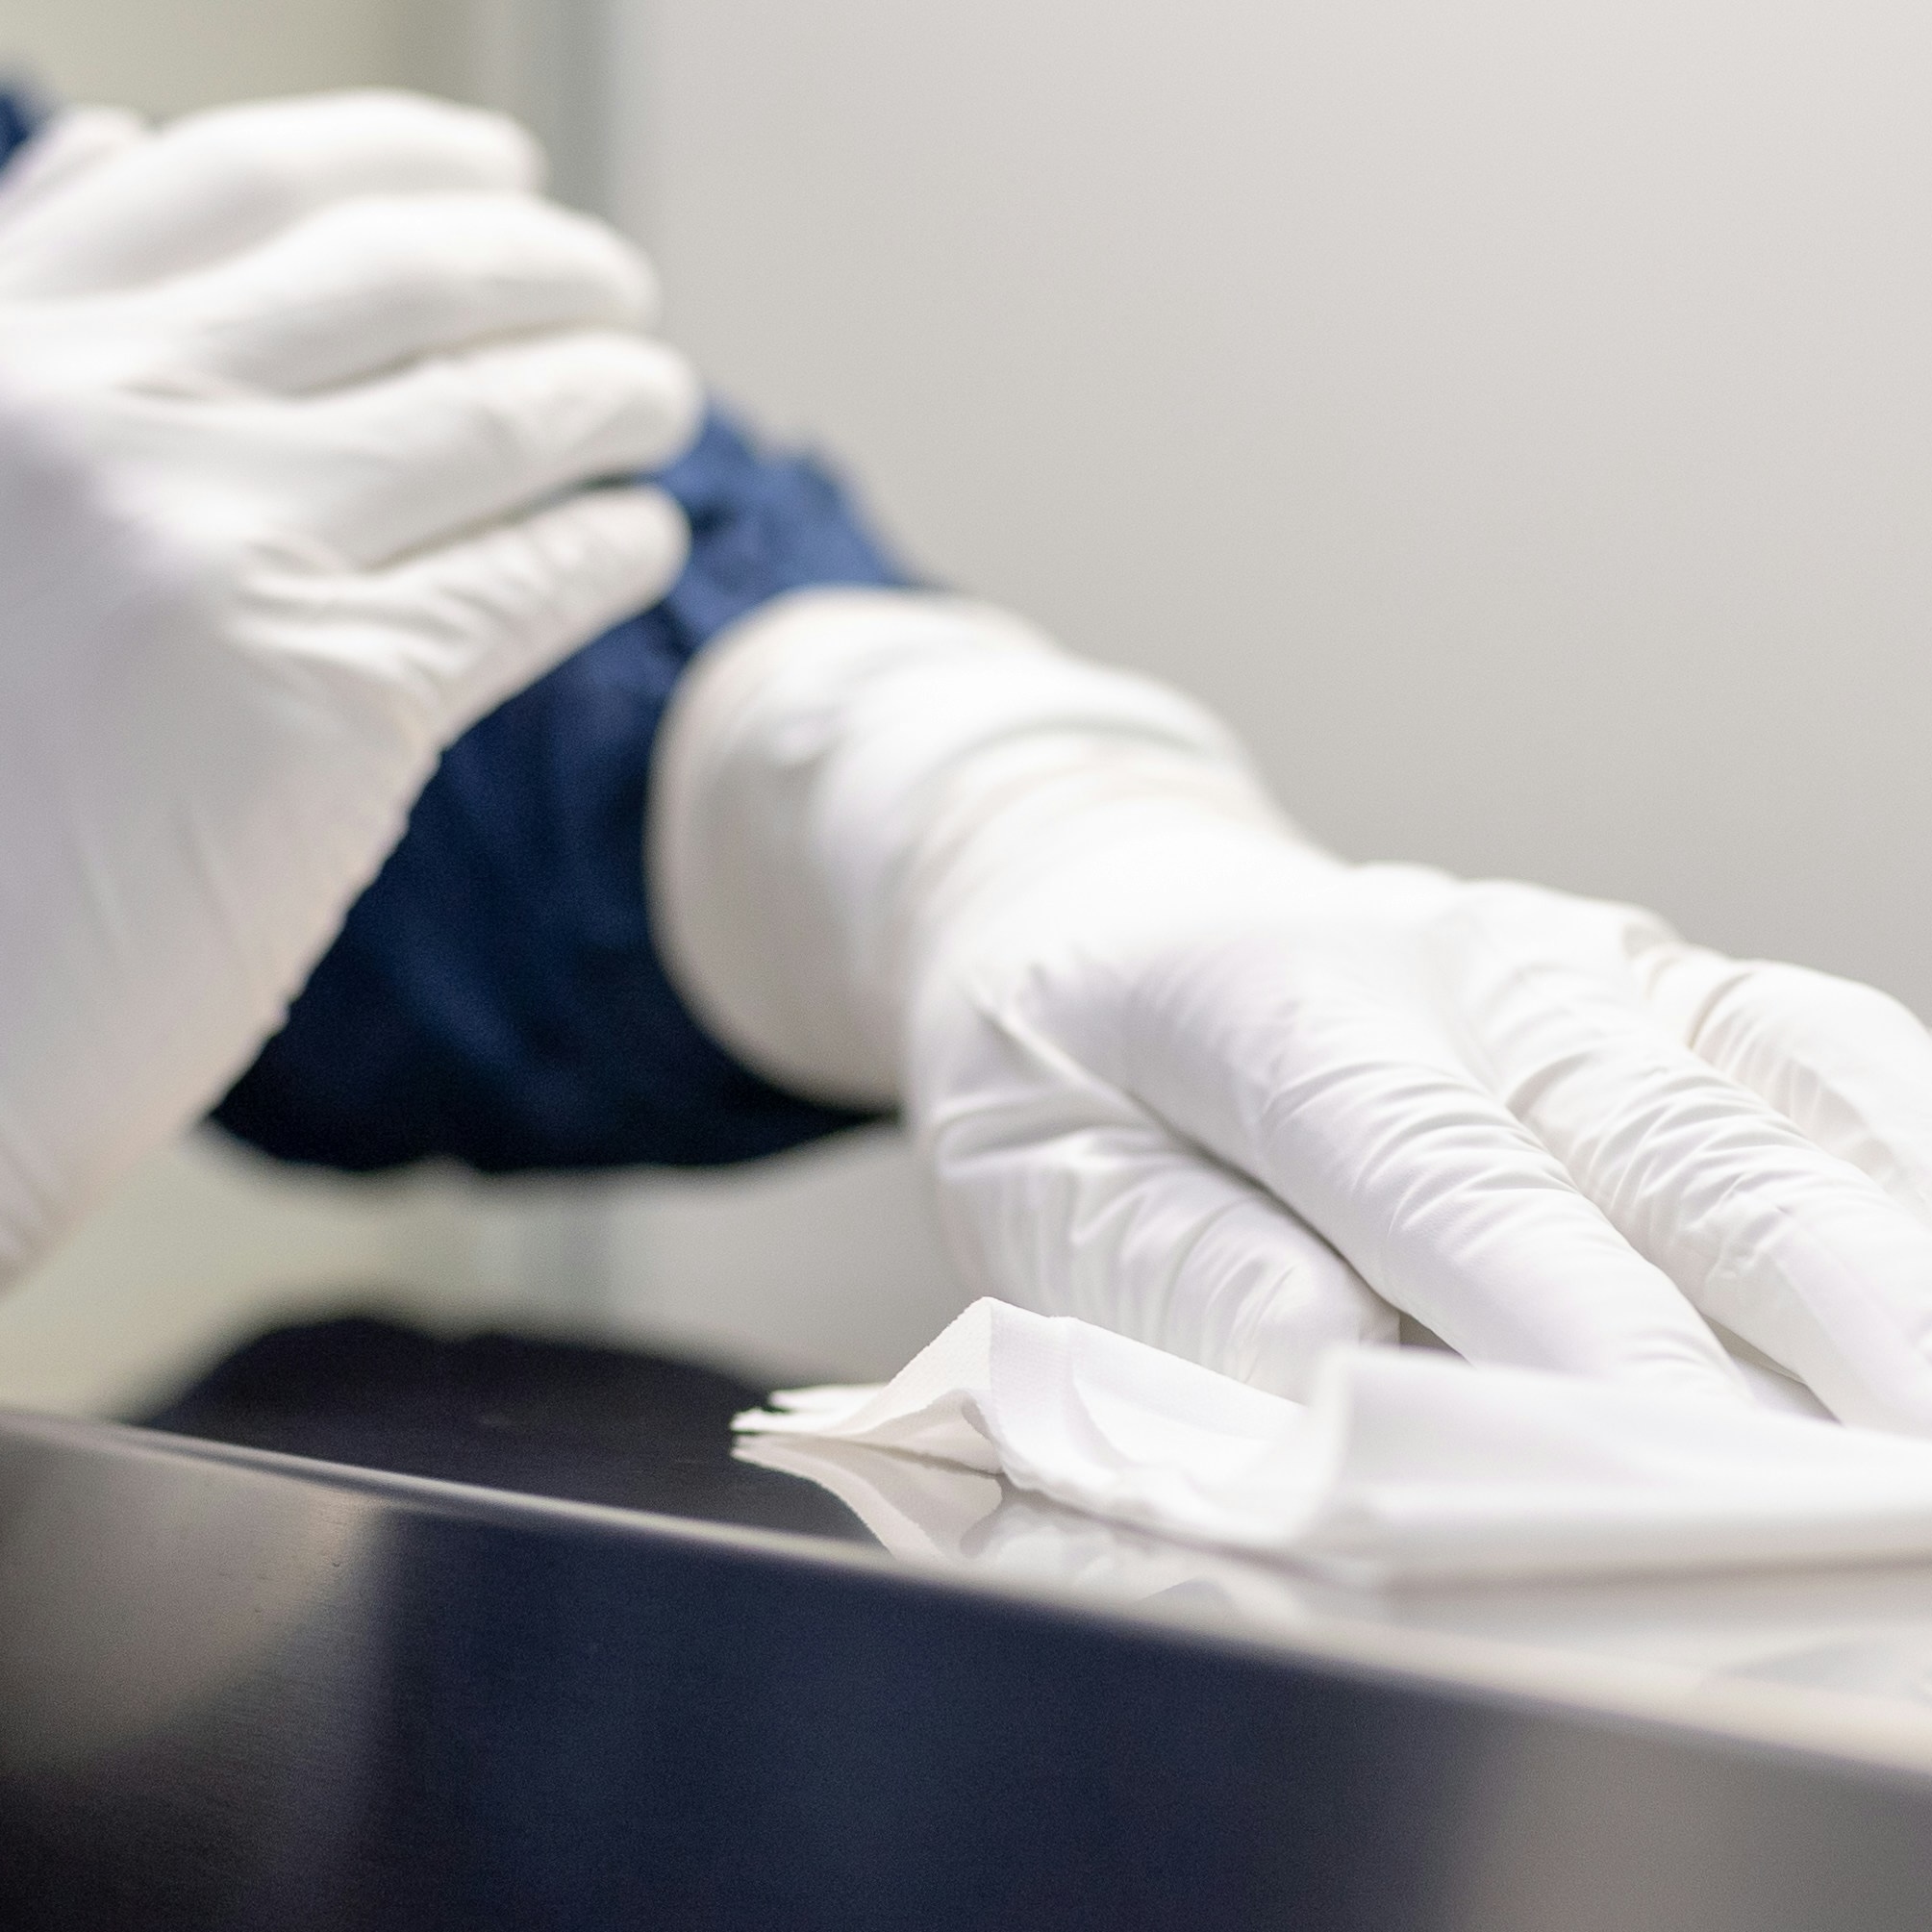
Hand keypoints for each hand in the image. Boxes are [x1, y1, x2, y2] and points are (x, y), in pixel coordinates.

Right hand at [0, 92, 701, 1280]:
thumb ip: (22, 314)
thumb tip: (127, 145)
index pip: (238, 184)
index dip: (400, 161)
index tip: (503, 181)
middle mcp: (88, 415)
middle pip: (392, 281)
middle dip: (543, 269)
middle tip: (622, 288)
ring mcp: (210, 551)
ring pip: (484, 421)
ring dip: (609, 395)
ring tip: (662, 400)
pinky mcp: (325, 697)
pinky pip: (521, 581)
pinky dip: (606, 549)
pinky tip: (645, 538)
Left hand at [655, 590, 1931, 1430]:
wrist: (1105, 900)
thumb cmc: (1064, 1071)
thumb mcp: (1041, 1186)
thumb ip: (1189, 1283)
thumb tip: (1357, 1384)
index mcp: (1273, 1002)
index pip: (1449, 1181)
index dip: (1575, 1328)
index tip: (1690, 1465)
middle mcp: (1457, 959)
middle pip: (1668, 1141)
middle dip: (1817, 1322)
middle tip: (1899, 1481)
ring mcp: (1579, 955)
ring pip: (1782, 1093)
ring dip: (1897, 1255)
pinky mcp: (1656, 978)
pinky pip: (1821, 1049)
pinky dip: (1910, 1158)